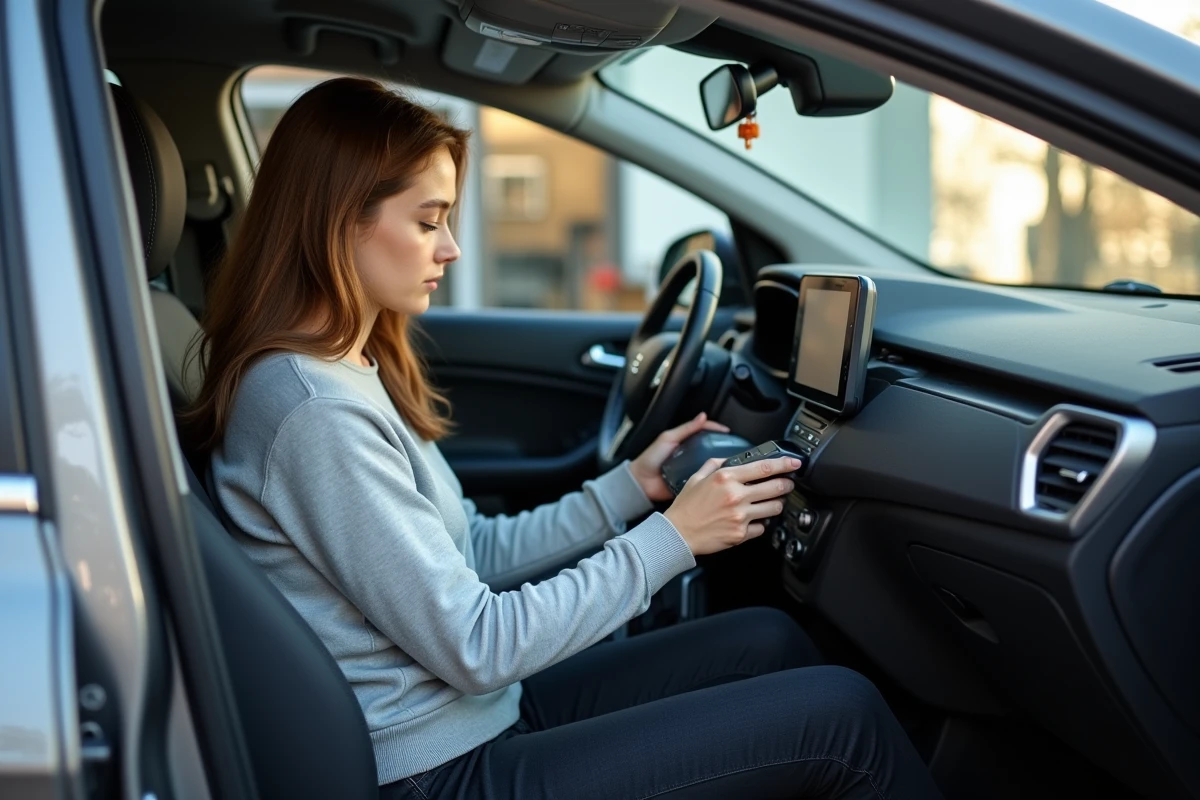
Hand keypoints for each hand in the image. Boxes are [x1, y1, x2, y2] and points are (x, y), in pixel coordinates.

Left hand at [628, 412, 730, 501]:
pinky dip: (711, 478)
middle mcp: (691, 455)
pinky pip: (704, 479)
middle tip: (735, 450)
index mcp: (686, 442)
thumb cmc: (651, 458)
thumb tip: (703, 416)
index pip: (705, 432)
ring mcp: (692, 468)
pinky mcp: (691, 482)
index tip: (729, 433)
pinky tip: (720, 478)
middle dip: (723, 448)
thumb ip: (685, 428)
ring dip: (719, 463)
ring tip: (732, 464)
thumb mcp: (668, 438)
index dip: (717, 431)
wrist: (641, 482)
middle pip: (711, 449)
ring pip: (710, 464)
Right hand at [663, 456, 799, 555]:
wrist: (678, 533)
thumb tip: (728, 459)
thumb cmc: (685, 507)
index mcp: (726, 478)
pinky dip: (760, 523)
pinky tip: (754, 520)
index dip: (784, 464)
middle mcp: (736, 496)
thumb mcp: (697, 478)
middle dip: (786, 485)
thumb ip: (714, 464)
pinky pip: (762, 527)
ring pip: (774, 508)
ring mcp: (740, 516)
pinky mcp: (741, 534)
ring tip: (772, 502)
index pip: (764, 467)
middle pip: (775, 488)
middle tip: (788, 484)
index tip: (794, 463)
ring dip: (776, 504)